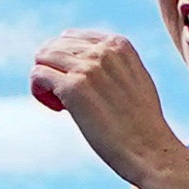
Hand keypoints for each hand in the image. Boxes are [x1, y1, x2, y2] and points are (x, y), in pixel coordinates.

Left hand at [31, 29, 178, 183]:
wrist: (150, 150)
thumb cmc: (143, 124)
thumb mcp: (137, 79)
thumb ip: (116, 64)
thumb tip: (87, 60)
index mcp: (118, 45)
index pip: (71, 37)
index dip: (66, 60)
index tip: (75, 83)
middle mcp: (102, 51)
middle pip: (54, 46)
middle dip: (53, 69)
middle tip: (63, 96)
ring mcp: (87, 68)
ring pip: (43, 57)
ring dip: (44, 80)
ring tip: (59, 102)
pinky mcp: (73, 88)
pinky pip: (38, 75)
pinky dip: (40, 91)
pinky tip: (58, 108)